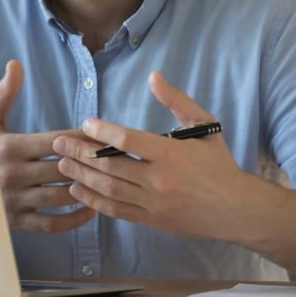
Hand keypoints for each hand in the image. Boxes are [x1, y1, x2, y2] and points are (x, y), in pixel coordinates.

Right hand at [0, 60, 95, 232]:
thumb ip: (5, 93)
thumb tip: (15, 64)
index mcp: (9, 147)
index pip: (56, 142)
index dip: (81, 139)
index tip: (100, 135)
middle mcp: (13, 175)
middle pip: (63, 168)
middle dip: (89, 163)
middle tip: (112, 158)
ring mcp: (15, 201)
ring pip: (61, 196)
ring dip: (85, 189)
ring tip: (104, 181)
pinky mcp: (16, 222)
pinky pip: (51, 224)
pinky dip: (74, 220)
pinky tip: (89, 209)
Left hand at [52, 71, 250, 239]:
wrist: (236, 210)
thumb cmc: (219, 163)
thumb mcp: (204, 125)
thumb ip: (177, 100)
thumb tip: (153, 76)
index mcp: (172, 154)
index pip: (128, 141)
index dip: (103, 132)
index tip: (85, 124)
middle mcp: (160, 180)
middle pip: (110, 166)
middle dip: (80, 154)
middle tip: (59, 144)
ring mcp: (153, 203)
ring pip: (109, 189)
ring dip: (81, 176)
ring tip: (62, 164)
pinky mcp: (151, 220)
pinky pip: (116, 210)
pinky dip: (94, 201)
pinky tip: (78, 190)